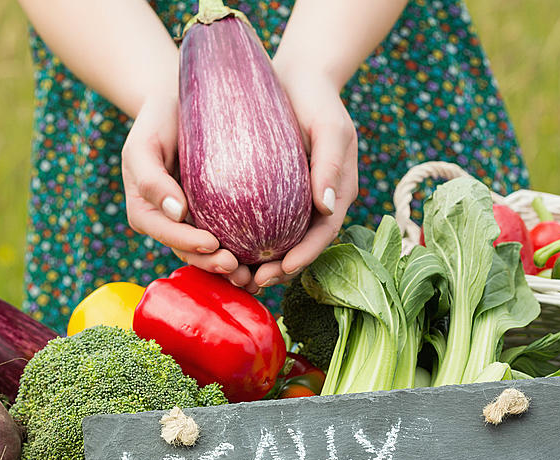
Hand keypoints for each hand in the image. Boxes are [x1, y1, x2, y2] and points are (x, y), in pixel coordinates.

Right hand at [121, 92, 244, 278]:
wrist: (180, 104)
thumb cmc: (158, 120)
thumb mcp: (143, 145)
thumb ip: (151, 179)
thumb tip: (177, 213)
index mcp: (147, 211)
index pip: (165, 233)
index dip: (187, 243)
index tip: (212, 244)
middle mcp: (169, 222)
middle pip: (188, 251)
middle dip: (211, 264)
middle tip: (237, 268)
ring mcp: (192, 221)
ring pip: (209, 252)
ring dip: (229, 268)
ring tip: (253, 276)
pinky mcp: (216, 215)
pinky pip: (230, 236)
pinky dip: (245, 250)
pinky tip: (266, 259)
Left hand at [245, 64, 358, 293]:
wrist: (296, 76)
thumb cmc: (317, 99)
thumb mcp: (330, 127)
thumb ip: (330, 164)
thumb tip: (325, 207)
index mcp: (336, 194)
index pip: (323, 234)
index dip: (305, 256)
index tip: (282, 270)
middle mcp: (316, 204)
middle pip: (300, 246)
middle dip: (279, 270)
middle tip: (252, 282)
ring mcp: (293, 200)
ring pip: (279, 241)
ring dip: (259, 262)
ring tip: (236, 276)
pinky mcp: (270, 193)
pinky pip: (260, 223)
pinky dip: (245, 240)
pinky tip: (223, 249)